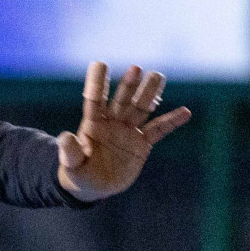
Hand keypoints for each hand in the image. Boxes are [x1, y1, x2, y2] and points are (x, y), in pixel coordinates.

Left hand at [57, 62, 191, 202]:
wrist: (93, 186)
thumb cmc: (77, 173)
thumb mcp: (71, 164)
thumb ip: (70, 151)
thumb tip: (64, 137)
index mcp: (92, 124)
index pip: (95, 99)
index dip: (97, 83)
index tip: (99, 63)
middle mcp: (112, 122)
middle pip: (122, 100)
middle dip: (129, 85)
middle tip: (136, 68)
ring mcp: (128, 131)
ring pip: (141, 108)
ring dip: (150, 94)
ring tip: (157, 76)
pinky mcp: (142, 144)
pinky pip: (158, 130)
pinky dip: (171, 121)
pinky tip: (185, 112)